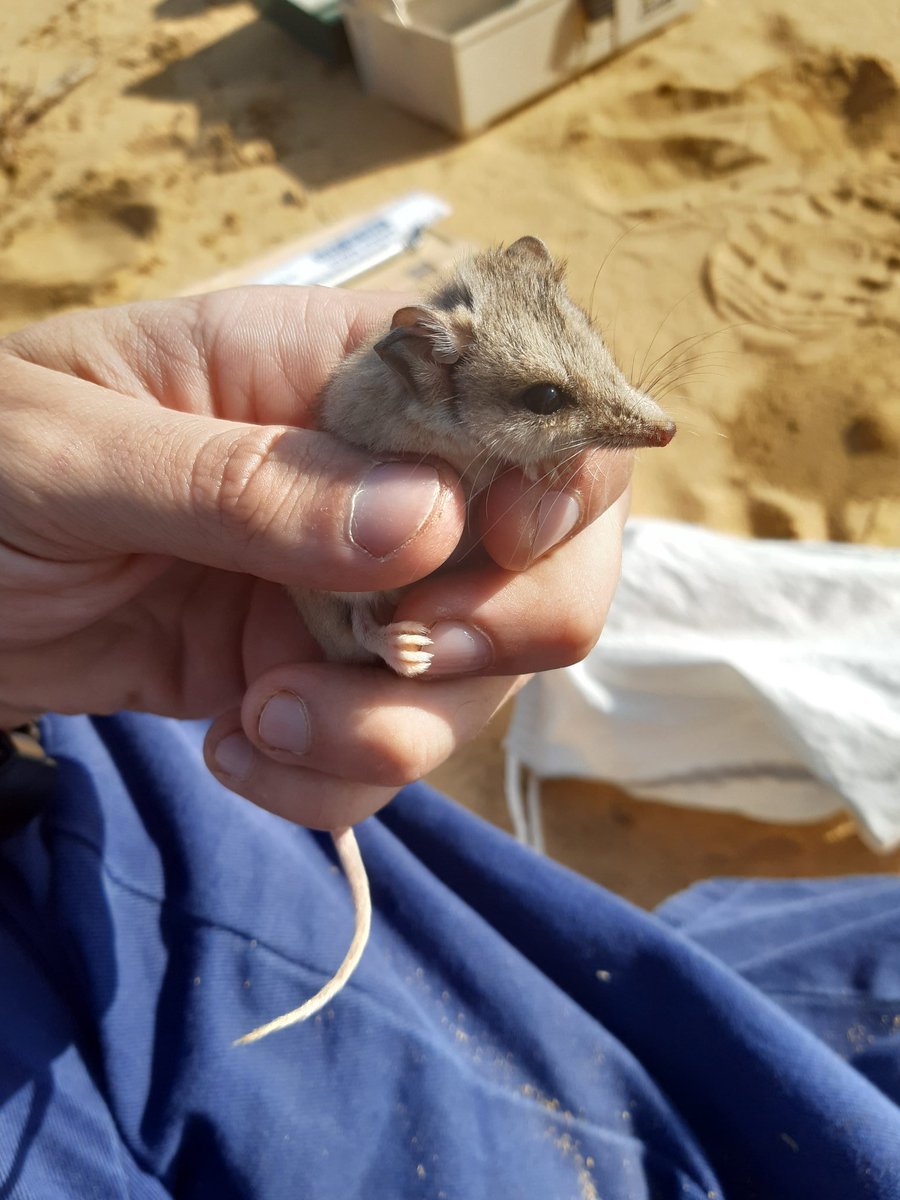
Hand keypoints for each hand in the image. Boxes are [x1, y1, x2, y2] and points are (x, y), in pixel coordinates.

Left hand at [0, 287, 630, 826]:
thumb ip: (246, 484)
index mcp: (329, 371)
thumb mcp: (74, 457)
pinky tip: (236, 750)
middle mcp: (372, 479)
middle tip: (395, 660)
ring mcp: (353, 587)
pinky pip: (386, 748)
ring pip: (474, 677)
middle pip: (546, 556)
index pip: (518, 395)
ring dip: (393, 729)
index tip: (498, 549)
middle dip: (496, 632)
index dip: (558, 474)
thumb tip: (428, 521)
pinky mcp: (316, 676)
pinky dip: (330, 777)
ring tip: (259, 721)